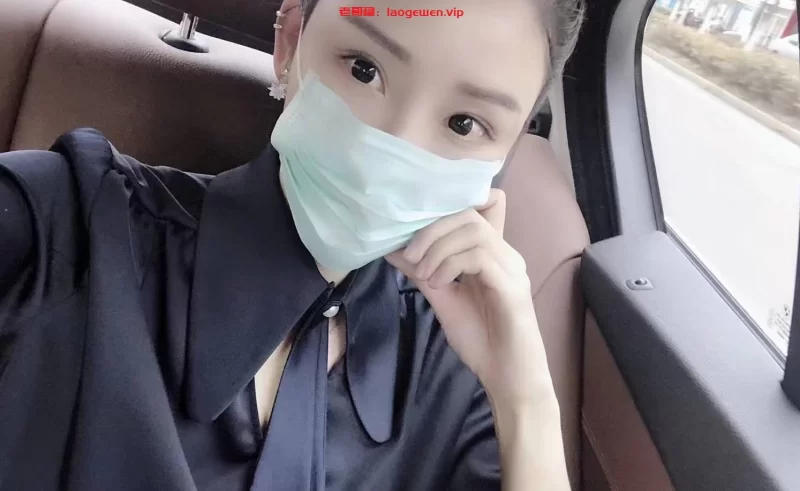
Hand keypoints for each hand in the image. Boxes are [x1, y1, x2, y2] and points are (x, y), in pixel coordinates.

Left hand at [385, 189, 554, 407]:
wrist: (507, 376)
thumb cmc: (481, 339)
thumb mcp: (442, 297)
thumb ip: (422, 272)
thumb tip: (394, 249)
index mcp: (491, 253)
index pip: (479, 207)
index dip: (448, 208)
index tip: (417, 230)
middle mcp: (505, 254)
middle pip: (468, 215)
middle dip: (432, 230)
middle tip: (411, 256)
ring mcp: (511, 268)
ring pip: (473, 232)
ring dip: (438, 249)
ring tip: (423, 274)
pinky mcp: (511, 287)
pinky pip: (479, 258)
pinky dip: (451, 266)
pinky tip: (439, 284)